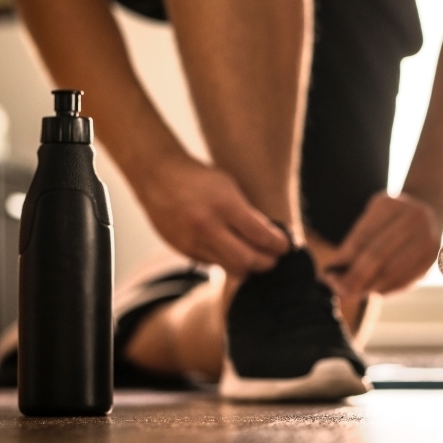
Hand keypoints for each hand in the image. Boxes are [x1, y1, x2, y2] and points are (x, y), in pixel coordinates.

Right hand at [133, 156, 289, 276]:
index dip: (279, 245)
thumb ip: (247, 214)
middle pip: (247, 260)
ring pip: (230, 267)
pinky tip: (231, 252)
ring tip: (256, 257)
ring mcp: (193, 241)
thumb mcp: (229, 187)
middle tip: (274, 258)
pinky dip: (225, 260)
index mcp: (225, 205)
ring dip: (247, 265)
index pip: (261, 236)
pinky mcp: (182, 250)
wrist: (156, 175)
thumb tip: (270, 239)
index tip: (286, 245)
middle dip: (267, 262)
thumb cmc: (199, 177)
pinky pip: (212, 263)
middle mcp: (208, 226)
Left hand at [323, 192, 441, 297]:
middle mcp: (413, 218)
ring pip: (392, 272)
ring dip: (370, 287)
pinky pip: (406, 280)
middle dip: (356, 277)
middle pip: (378, 255)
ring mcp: (427, 238)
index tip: (330, 275)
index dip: (345, 259)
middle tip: (340, 291)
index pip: (363, 237)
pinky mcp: (434, 258)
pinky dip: (386, 289)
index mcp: (390, 205)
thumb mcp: (372, 218)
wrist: (429, 208)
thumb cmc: (389, 218)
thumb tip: (336, 273)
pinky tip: (374, 291)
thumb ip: (356, 242)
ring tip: (354, 294)